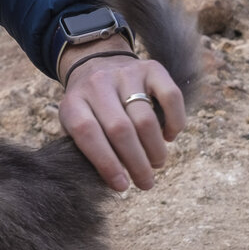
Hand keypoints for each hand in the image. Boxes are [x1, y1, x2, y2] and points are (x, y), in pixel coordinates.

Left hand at [57, 36, 186, 191]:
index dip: (106, 163)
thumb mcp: (75, 126)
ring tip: (156, 163)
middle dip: (136, 163)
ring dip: (155, 149)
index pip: (87, 133)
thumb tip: (116, 182)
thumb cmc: (89, 108)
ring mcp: (125, 73)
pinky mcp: (151, 68)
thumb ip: (88, 150)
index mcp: (74, 102)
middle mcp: (98, 84)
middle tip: (146, 183)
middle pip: (120, 129)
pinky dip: (175, 122)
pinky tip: (169, 136)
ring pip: (145, 118)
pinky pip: (171, 96)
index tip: (122, 186)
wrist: (96, 64)